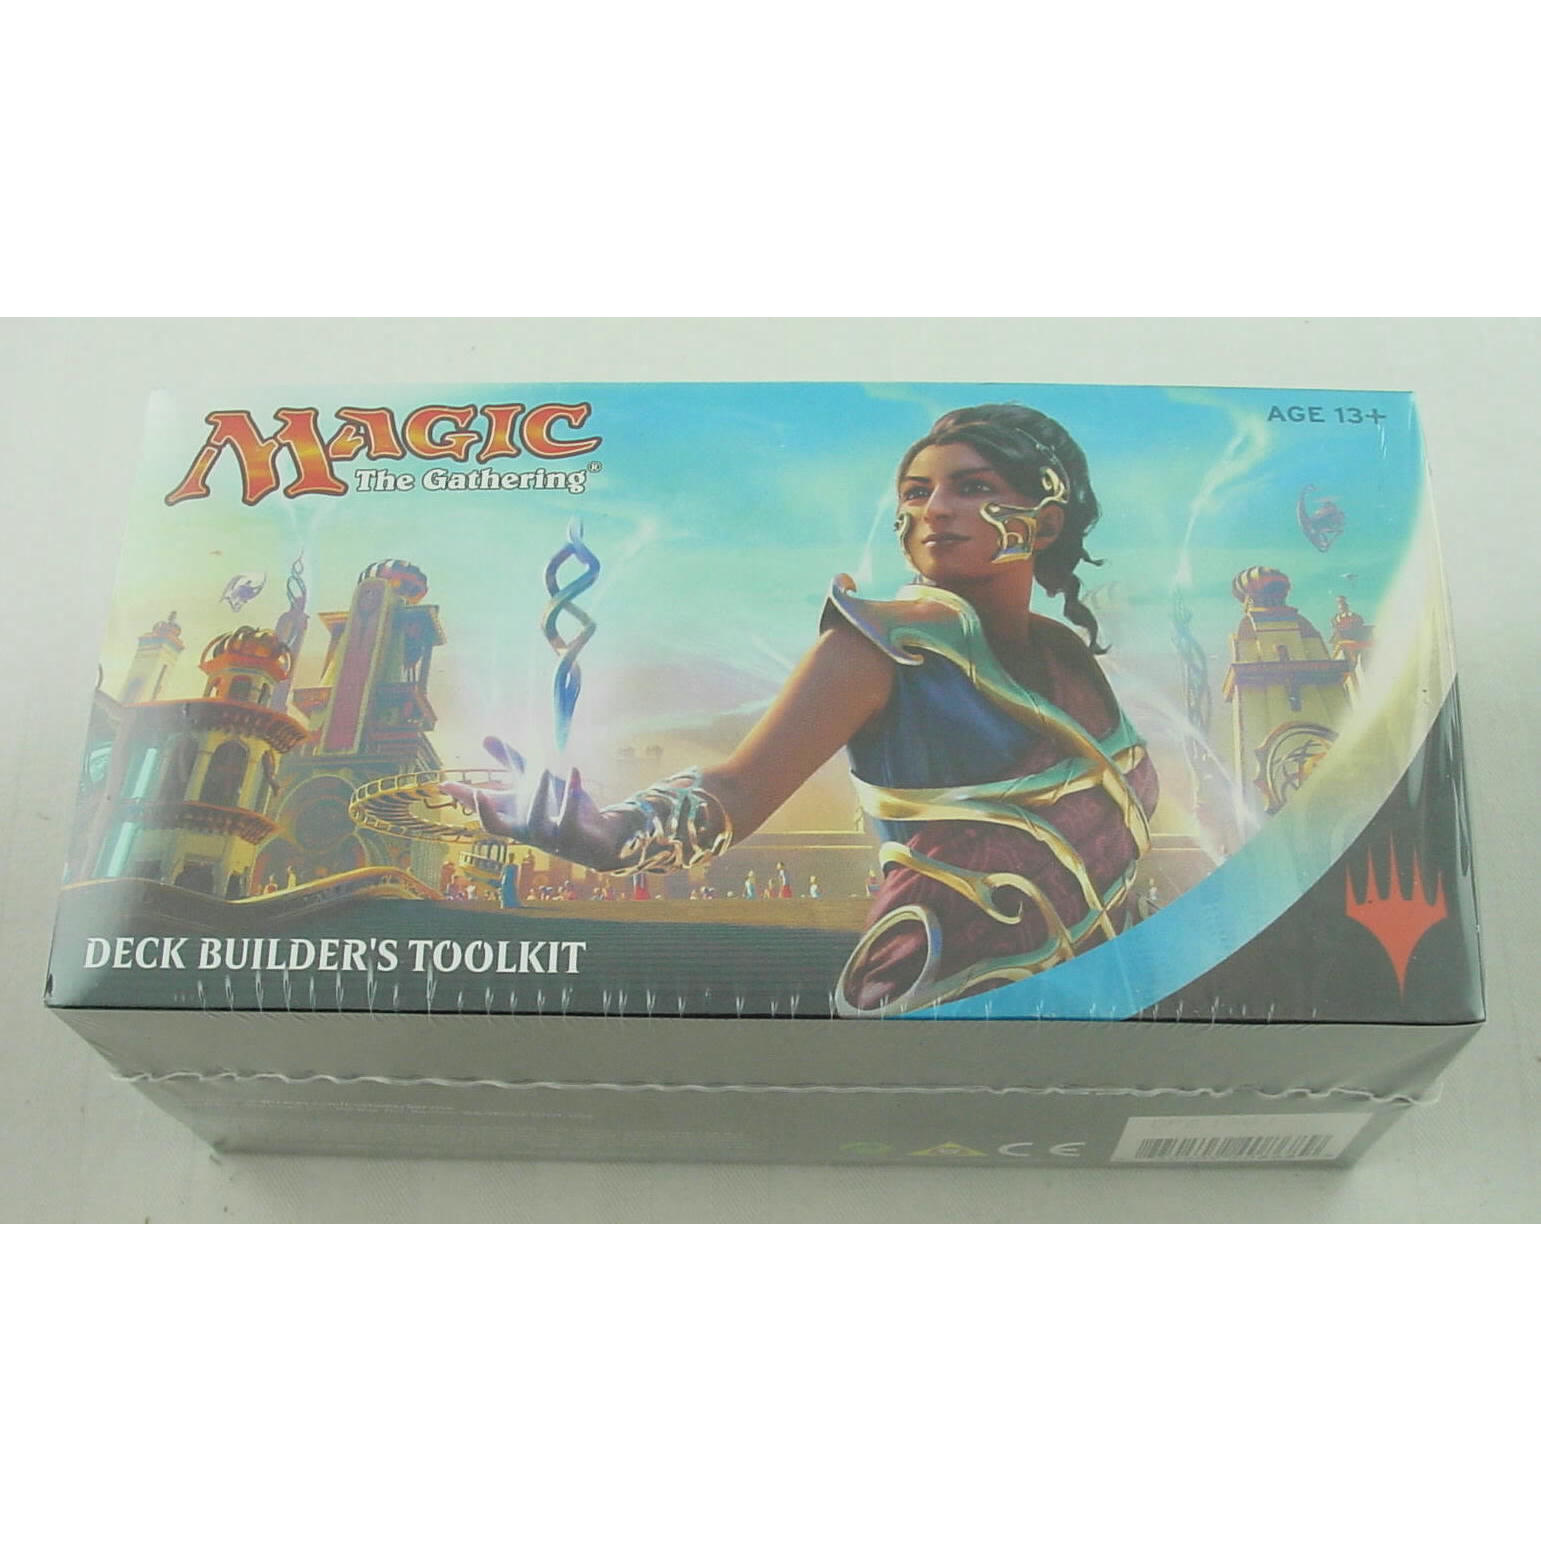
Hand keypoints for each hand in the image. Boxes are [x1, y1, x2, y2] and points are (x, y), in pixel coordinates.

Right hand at [442, 737, 644, 871]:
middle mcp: (526, 830)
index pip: (483, 809)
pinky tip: (574, 770)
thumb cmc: (561, 809)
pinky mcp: (570, 836)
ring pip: (534, 821)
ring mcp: (547, 836)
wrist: (599, 835)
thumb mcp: (535, 781)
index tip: (444, 784)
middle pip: (496, 826)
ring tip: (541, 770)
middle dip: (485, 812)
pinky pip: (568, 816)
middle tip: (477, 792)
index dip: (464, 797)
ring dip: (537, 794)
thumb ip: (511, 762)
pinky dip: (571, 791)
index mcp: (515, 816)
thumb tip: (484, 737)